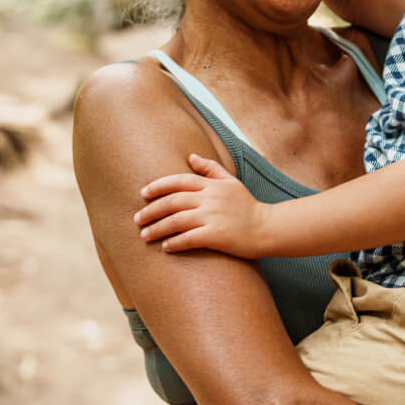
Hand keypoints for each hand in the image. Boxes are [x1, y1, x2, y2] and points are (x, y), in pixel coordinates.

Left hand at [133, 153, 267, 256]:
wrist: (267, 228)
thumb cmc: (247, 206)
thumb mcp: (231, 182)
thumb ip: (211, 169)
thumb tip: (191, 157)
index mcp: (212, 185)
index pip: (179, 181)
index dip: (158, 186)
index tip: (143, 194)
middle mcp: (210, 199)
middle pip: (172, 202)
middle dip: (151, 210)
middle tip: (137, 219)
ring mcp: (212, 217)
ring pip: (176, 221)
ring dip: (157, 228)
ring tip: (145, 236)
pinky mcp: (216, 236)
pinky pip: (188, 239)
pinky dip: (174, 243)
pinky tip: (166, 247)